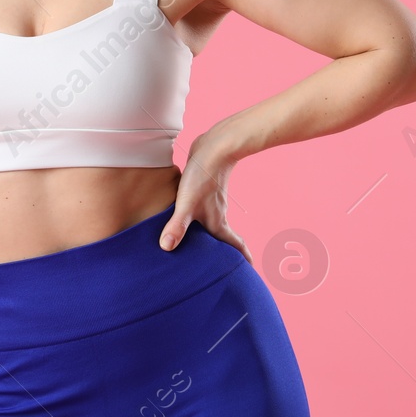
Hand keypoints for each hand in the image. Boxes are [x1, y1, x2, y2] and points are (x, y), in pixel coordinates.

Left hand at [158, 133, 252, 262]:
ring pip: (213, 224)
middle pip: (223, 239)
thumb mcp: (187, 203)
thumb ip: (177, 226)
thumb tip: (166, 248)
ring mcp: (211, 202)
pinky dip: (198, 219)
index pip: (234, 246)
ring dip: (209, 236)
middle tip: (221, 265)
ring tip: (199, 245)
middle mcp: (217, 215)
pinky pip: (202, 210)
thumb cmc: (203, 176)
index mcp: (217, 223)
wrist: (215, 145)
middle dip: (224, 253)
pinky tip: (186, 217)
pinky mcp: (204, 190)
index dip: (242, 259)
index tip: (248, 271)